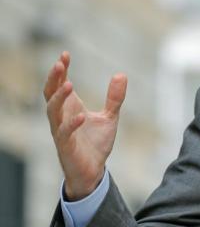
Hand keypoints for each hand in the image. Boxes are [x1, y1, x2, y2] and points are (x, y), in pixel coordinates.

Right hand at [44, 51, 126, 200]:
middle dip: (53, 79)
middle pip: (50, 95)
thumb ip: (114, 97)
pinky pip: (65, 134)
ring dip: (59, 98)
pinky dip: (71, 124)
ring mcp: (62, 132)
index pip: (59, 85)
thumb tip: (121, 74)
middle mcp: (62, 118)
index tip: (65, 54)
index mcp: (70, 109)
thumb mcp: (109, 117)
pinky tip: (81, 117)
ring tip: (68, 84)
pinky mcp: (66, 147)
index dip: (60, 71)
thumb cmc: (95, 143)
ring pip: (52, 112)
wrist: (93, 171)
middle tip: (59, 64)